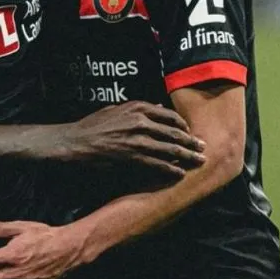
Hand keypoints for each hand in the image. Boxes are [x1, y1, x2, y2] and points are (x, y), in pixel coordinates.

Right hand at [61, 101, 205, 176]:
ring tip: (199, 162)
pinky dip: (171, 169)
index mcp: (137, 107)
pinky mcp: (132, 156)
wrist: (76, 141)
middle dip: (191, 141)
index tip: (190, 132)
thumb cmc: (94, 125)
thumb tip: (158, 106)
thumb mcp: (116, 108)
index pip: (168, 115)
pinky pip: (157, 163)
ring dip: (187, 156)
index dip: (182, 125)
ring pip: (169, 148)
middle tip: (203, 148)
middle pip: (173, 132)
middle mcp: (140, 121)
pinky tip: (180, 173)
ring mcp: (137, 139)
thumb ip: (139, 108)